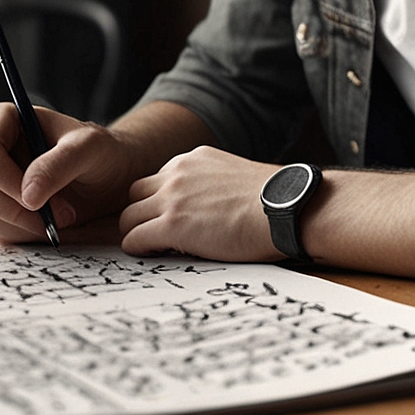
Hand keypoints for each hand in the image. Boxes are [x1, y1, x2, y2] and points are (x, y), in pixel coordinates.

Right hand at [0, 102, 137, 243]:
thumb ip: (60, 164)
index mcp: (0, 118)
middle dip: (14, 209)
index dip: (6, 182)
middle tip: (57, 217)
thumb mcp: (89, 149)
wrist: (104, 178)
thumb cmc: (97, 153)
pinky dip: (17, 233)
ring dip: (19, 224)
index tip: (41, 201)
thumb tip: (27, 195)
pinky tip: (44, 224)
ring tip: (57, 218)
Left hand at [118, 146, 284, 261]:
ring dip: (137, 232)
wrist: (285, 208)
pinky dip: (139, 249)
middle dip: (142, 214)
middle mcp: (177, 173)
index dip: (159, 202)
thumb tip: (208, 207)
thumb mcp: (234, 176)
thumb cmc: (273, 201)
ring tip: (156, 248)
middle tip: (155, 234)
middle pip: (135, 194)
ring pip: (128, 217)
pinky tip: (156, 255)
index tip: (171, 219)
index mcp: (193, 159)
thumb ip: (210, 184)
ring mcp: (172, 198)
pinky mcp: (172, 225)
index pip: (157, 180)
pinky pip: (134, 239)